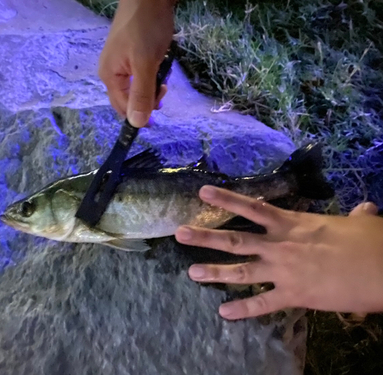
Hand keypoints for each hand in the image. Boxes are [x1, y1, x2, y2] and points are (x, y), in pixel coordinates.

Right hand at [98, 0, 174, 127]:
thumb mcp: (145, 64)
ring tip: (162, 73)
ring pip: (136, 87)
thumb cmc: (145, 27)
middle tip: (163, 87)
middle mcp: (111, 72)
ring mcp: (120, 63)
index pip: (123, 108)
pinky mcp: (131, 54)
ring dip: (151, 86)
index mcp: (109, 76)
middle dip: (147, 99)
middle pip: (128, 100)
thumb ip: (141, 94)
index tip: (159, 112)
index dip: (140, 115)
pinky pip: (140, 75)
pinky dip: (152, 74)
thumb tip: (137, 124)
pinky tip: (160, 64)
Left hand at [175, 185, 382, 319]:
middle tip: (179, 234)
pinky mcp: (294, 295)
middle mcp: (280, 246)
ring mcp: (284, 271)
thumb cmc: (371, 243)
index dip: (226, 199)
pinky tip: (224, 313)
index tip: (202, 192)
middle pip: (235, 240)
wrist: (382, 270)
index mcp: (292, 224)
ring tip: (191, 272)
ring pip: (242, 272)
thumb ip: (354, 216)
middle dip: (206, 237)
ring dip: (215, 272)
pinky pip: (263, 304)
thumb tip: (367, 209)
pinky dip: (244, 310)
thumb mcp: (359, 224)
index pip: (252, 208)